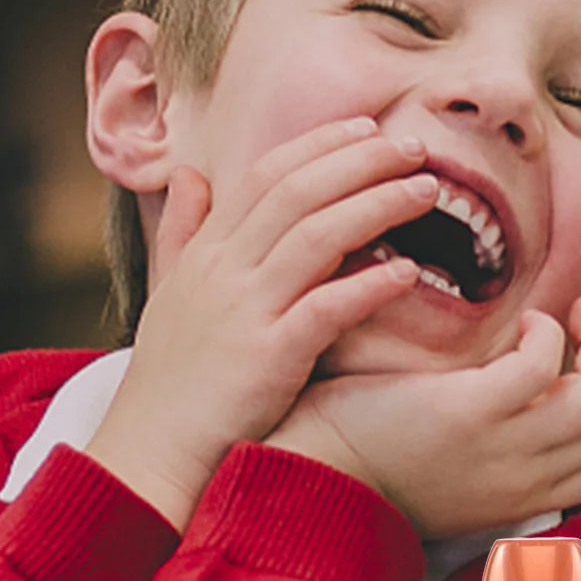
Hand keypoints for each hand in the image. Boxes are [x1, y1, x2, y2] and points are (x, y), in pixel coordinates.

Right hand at [86, 118, 434, 528]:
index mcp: (206, 253)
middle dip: (360, 161)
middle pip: (297, 192)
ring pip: (316, 236)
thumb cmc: (173, 382)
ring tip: (426, 192)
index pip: (266, 176)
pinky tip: (407, 273)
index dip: (320, 145)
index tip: (367, 129)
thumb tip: (190, 175)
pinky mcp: (268, 358)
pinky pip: (325, 309)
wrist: (154, 451)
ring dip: (376, 206)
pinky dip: (368, 285)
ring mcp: (245, 312)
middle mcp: (224, 271)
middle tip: (414, 147)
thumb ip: (183, 234)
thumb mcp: (169, 296)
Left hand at [267, 297, 580, 537]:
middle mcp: (526, 482)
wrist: (314, 475)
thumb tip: (536, 396)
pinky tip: (523, 320)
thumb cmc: (374, 463)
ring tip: (575, 312)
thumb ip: (503, 448)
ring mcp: (503, 451)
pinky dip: (548, 333)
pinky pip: (544, 364)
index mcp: (525, 497)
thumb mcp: (458, 474)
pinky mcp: (472, 414)